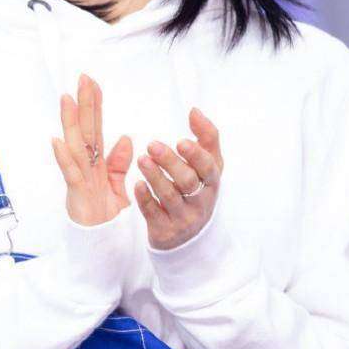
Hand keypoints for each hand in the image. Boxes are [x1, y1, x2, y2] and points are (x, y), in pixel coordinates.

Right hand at [51, 73, 132, 227]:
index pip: (95, 129)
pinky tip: (57, 142)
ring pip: (74, 146)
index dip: (95, 107)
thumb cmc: (105, 221)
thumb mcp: (117, 188)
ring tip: (66, 99)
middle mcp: (85, 168)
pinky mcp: (76, 196)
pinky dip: (64, 158)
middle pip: (84, 130)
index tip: (94, 84)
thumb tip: (126, 139)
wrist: (100, 250)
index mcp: (96, 165)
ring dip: (69, 123)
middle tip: (83, 78)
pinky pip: (71, 175)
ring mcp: (78, 180)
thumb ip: (118, 165)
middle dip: (83, 104)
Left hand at [134, 108, 222, 250]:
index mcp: (211, 182)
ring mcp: (183, 217)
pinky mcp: (165, 230)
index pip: (209, 167)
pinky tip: (137, 185)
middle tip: (153, 145)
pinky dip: (146, 199)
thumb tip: (194, 110)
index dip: (196, 155)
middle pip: (188, 181)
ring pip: (170, 197)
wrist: (190, 238)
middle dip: (171, 162)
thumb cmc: (197, 191)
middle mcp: (200, 200)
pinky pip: (154, 214)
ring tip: (142, 159)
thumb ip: (205, 137)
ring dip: (155, 177)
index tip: (181, 141)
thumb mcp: (207, 166)